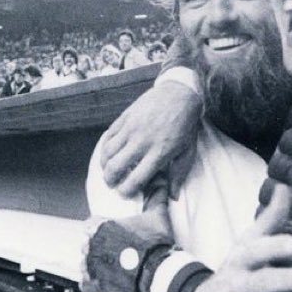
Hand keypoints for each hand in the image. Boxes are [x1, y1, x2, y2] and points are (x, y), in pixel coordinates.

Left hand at [82, 185, 173, 291]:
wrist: (157, 271)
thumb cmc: (156, 243)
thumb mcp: (158, 215)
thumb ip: (156, 196)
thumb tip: (159, 180)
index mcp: (103, 227)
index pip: (91, 225)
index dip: (100, 229)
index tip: (111, 235)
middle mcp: (92, 245)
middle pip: (87, 244)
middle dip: (97, 248)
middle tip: (112, 253)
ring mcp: (92, 265)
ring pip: (85, 263)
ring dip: (94, 265)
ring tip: (109, 269)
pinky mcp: (95, 284)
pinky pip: (86, 284)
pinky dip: (92, 284)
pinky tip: (102, 283)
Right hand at [100, 80, 201, 196]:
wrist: (180, 94)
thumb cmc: (185, 126)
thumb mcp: (187, 151)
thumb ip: (178, 175)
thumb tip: (172, 197)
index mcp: (159, 153)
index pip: (136, 179)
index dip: (127, 191)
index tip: (126, 192)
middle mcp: (142, 142)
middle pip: (116, 167)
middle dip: (110, 180)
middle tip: (112, 183)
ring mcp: (131, 128)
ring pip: (108, 152)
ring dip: (104, 165)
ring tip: (108, 169)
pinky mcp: (125, 117)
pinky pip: (108, 136)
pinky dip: (105, 148)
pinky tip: (108, 153)